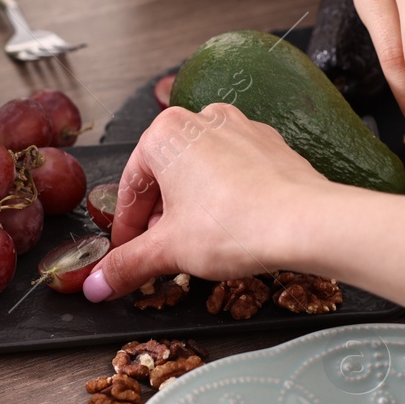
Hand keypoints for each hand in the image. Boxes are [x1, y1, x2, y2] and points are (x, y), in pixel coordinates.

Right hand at [84, 104, 329, 299]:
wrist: (306, 222)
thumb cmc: (236, 225)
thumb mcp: (169, 250)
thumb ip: (127, 265)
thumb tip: (97, 284)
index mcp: (166, 133)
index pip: (131, 188)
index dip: (125, 229)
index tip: (125, 255)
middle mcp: (202, 120)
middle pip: (164, 176)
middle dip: (159, 218)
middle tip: (160, 254)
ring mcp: (240, 128)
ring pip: (199, 171)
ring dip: (190, 207)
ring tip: (196, 244)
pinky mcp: (269, 144)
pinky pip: (233, 170)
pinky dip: (223, 197)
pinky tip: (230, 227)